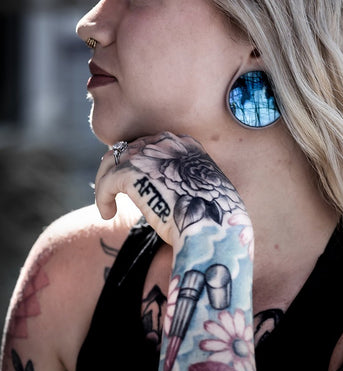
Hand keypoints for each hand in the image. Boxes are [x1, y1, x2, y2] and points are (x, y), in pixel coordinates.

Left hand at [94, 132, 245, 244]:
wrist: (211, 227)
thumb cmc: (212, 219)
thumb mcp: (203, 190)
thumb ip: (186, 181)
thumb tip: (166, 192)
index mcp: (186, 145)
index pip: (150, 144)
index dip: (137, 163)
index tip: (131, 181)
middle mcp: (167, 143)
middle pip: (128, 149)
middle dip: (118, 171)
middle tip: (113, 192)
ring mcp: (148, 154)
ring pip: (112, 162)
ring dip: (106, 183)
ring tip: (108, 205)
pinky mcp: (132, 172)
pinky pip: (107, 181)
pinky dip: (103, 198)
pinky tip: (108, 214)